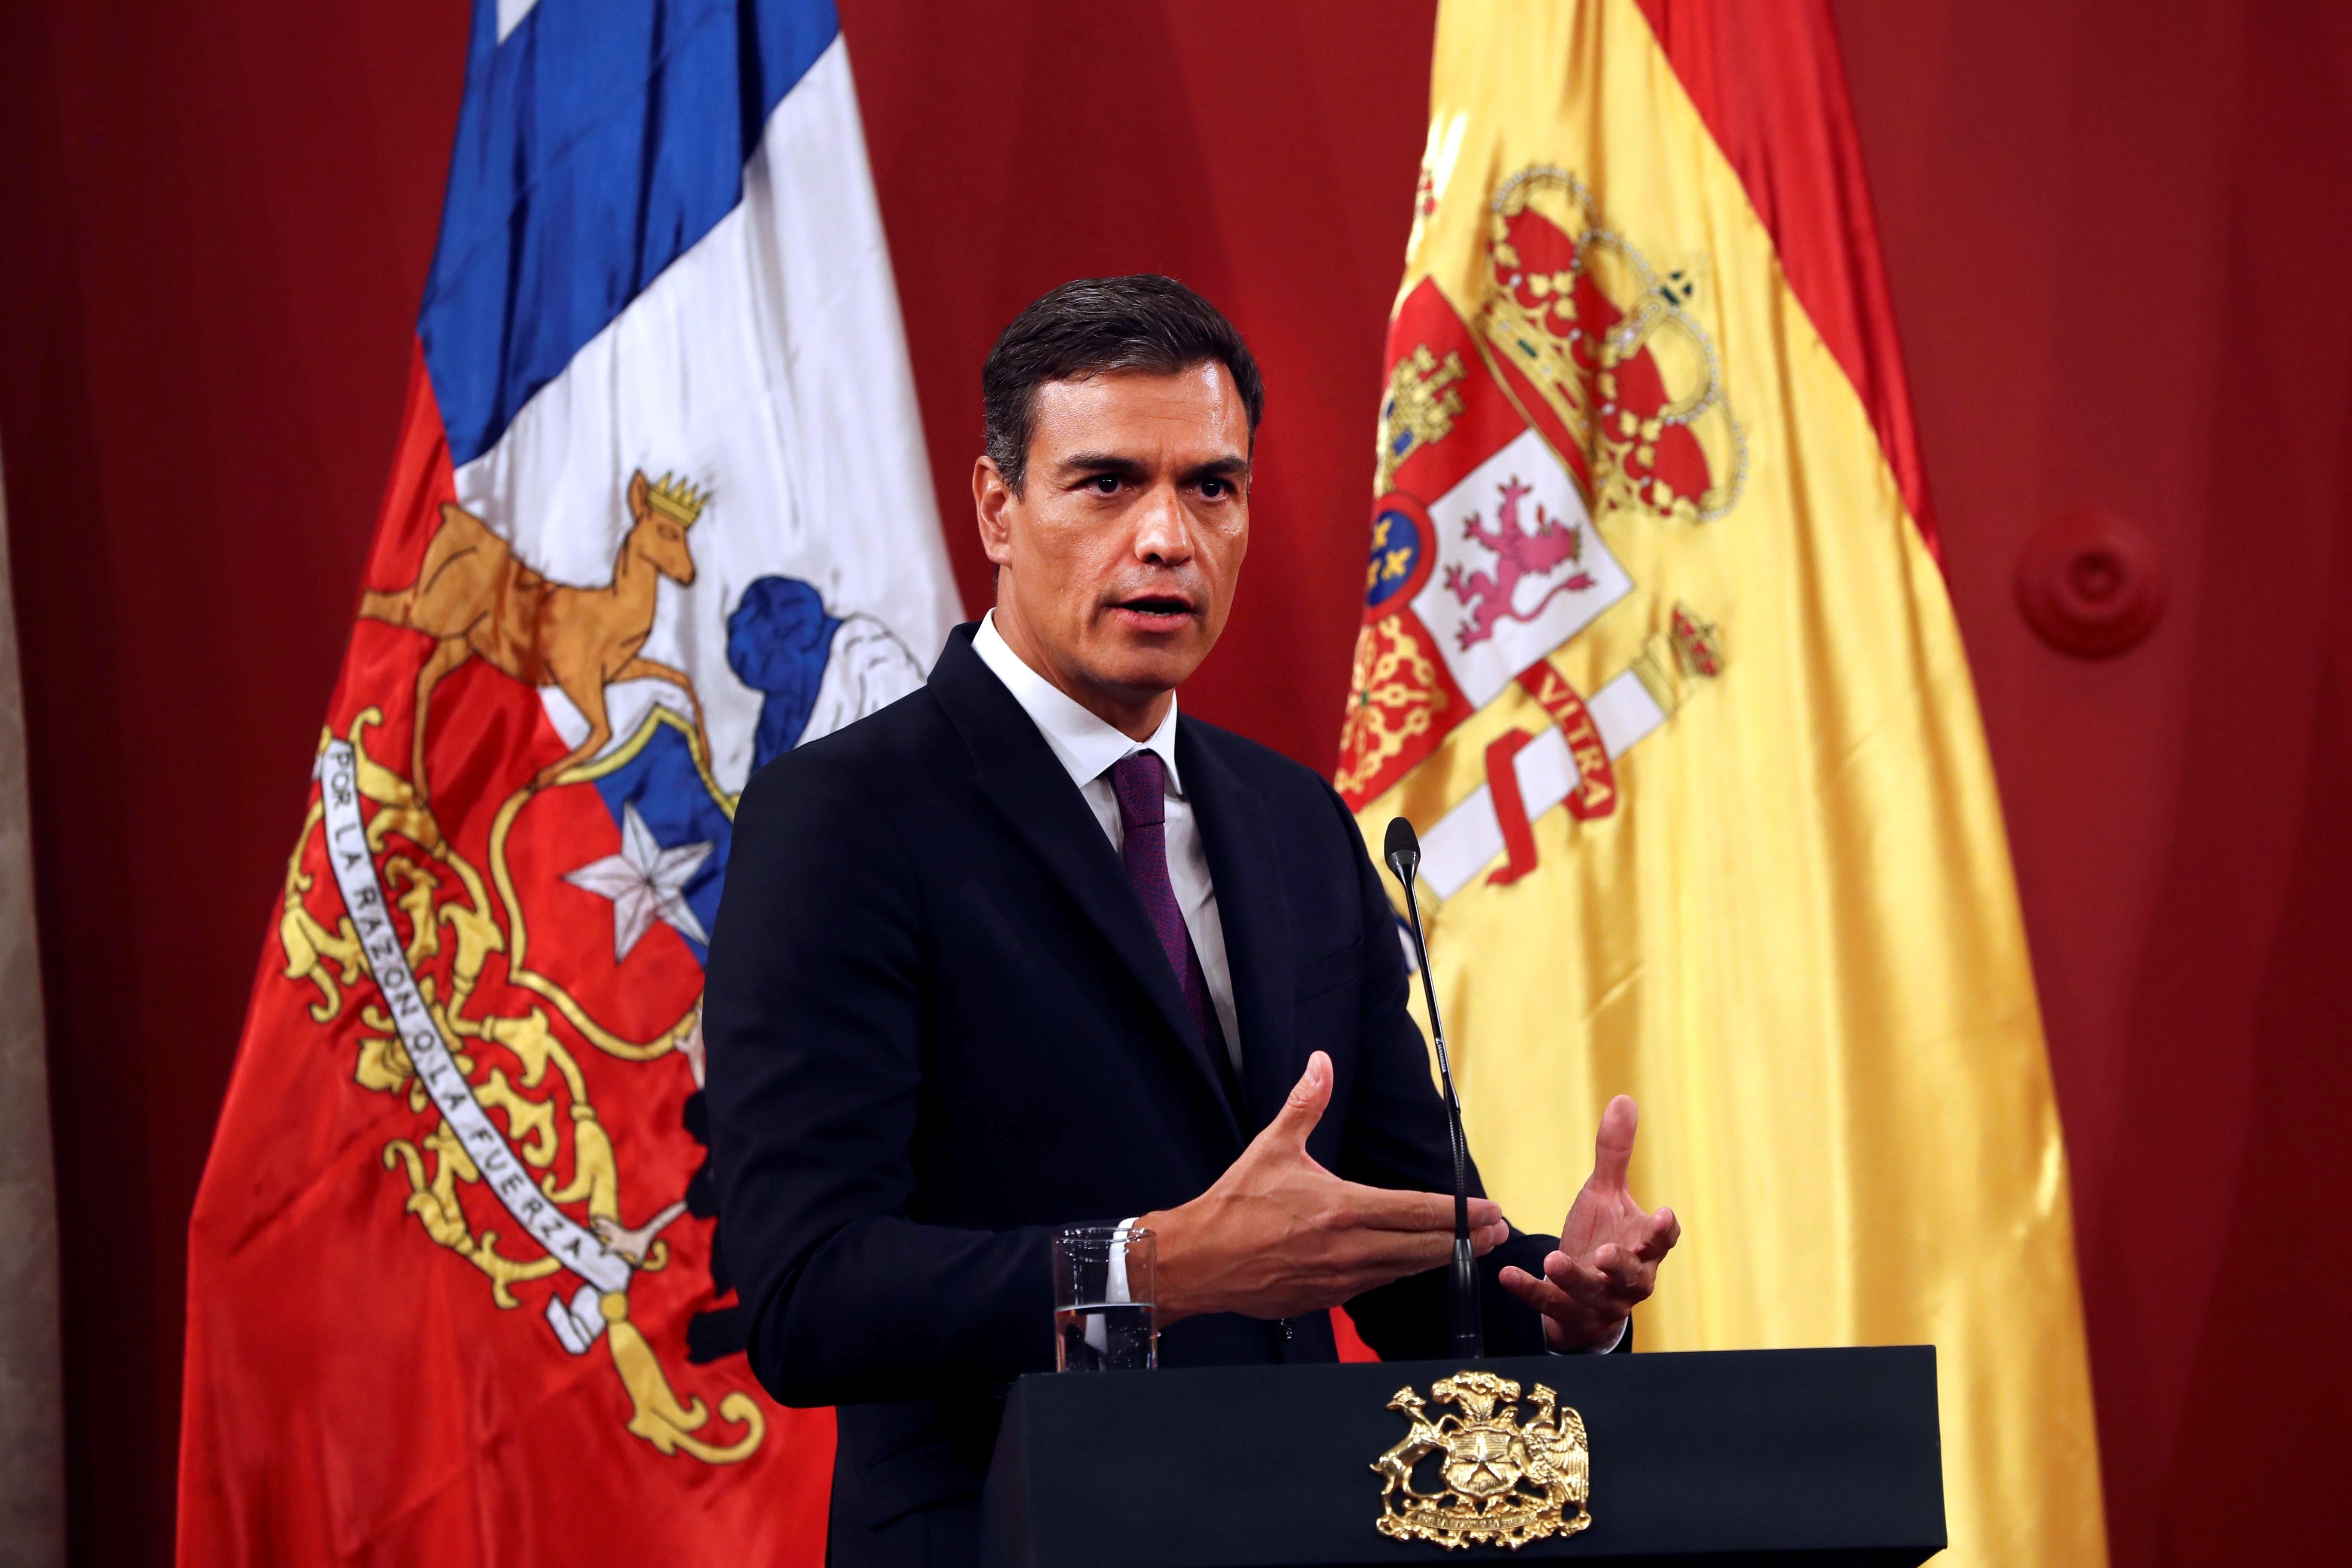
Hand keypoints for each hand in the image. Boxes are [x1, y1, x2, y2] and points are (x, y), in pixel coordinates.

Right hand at [1139, 1050, 1508, 1323]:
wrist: (1197, 1262)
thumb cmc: (1234, 1204)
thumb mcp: (1272, 1147)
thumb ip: (1305, 1104)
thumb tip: (1321, 1062)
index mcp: (1342, 1208)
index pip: (1417, 1212)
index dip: (1459, 1214)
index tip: (1490, 1212)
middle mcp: (1348, 1248)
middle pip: (1423, 1248)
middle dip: (1465, 1240)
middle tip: (1496, 1233)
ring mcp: (1339, 1280)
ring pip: (1404, 1270)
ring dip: (1438, 1259)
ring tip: (1469, 1248)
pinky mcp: (1325, 1300)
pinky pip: (1374, 1284)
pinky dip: (1399, 1273)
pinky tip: (1412, 1263)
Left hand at [1498, 1095, 1678, 1349]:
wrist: (1586, 1296)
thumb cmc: (1604, 1239)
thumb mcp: (1607, 1195)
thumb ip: (1615, 1153)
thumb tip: (1623, 1100)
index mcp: (1642, 1247)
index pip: (1661, 1241)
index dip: (1662, 1230)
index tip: (1663, 1214)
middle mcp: (1627, 1279)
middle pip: (1633, 1276)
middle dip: (1619, 1265)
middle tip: (1603, 1254)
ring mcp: (1599, 1300)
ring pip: (1592, 1294)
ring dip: (1574, 1278)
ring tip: (1553, 1260)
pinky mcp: (1568, 1313)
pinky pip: (1550, 1304)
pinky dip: (1530, 1291)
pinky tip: (1508, 1276)